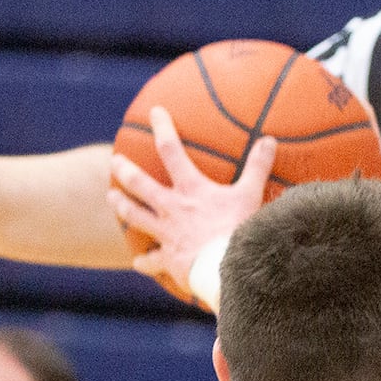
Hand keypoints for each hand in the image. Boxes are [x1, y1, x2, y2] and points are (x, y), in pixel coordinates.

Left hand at [107, 106, 274, 299]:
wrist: (227, 267)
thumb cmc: (239, 229)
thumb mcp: (250, 194)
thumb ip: (258, 166)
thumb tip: (269, 139)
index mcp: (191, 189)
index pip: (171, 151)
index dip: (163, 128)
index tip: (155, 112)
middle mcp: (172, 208)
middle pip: (141, 184)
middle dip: (125, 170)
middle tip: (115, 160)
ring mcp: (167, 234)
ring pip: (136, 217)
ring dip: (122, 206)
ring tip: (111, 197)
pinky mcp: (168, 259)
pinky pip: (151, 261)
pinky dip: (144, 261)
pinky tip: (137, 262)